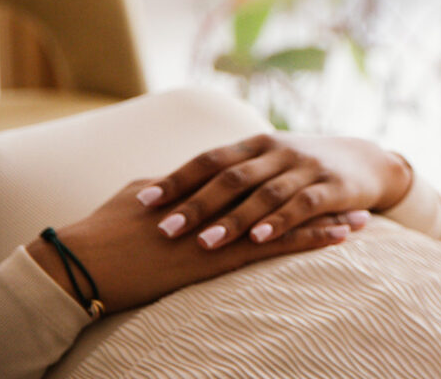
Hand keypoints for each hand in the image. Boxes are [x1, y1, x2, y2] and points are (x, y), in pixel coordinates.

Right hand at [27, 179, 354, 314]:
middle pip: (280, 194)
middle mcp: (218, 200)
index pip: (254, 179)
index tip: (317, 178)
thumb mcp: (139, 199)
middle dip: (317, 196)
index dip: (287, 180)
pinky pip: (274, 246)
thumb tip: (181, 184)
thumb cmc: (100, 234)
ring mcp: (220, 227)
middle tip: (354, 194)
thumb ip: (170, 189)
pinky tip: (337, 239)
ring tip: (362, 221)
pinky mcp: (217, 256)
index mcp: (201, 186)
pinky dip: (308, 241)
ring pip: (285, 219)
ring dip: (326, 220)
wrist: (78, 262)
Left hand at [135, 132, 411, 249]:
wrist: (369, 161)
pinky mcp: (333, 187)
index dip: (176, 179)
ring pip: (264, 193)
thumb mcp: (269, 162)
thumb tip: (173, 195)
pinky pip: (302, 205)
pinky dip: (279, 222)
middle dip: (195, 204)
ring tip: (204, 242)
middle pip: (231, 177)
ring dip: (233, 219)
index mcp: (257, 145)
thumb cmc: (304, 168)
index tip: (142, 201)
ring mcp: (308, 168)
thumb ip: (230, 174)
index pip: (209, 159)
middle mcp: (280, 151)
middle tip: (163, 230)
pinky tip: (259, 239)